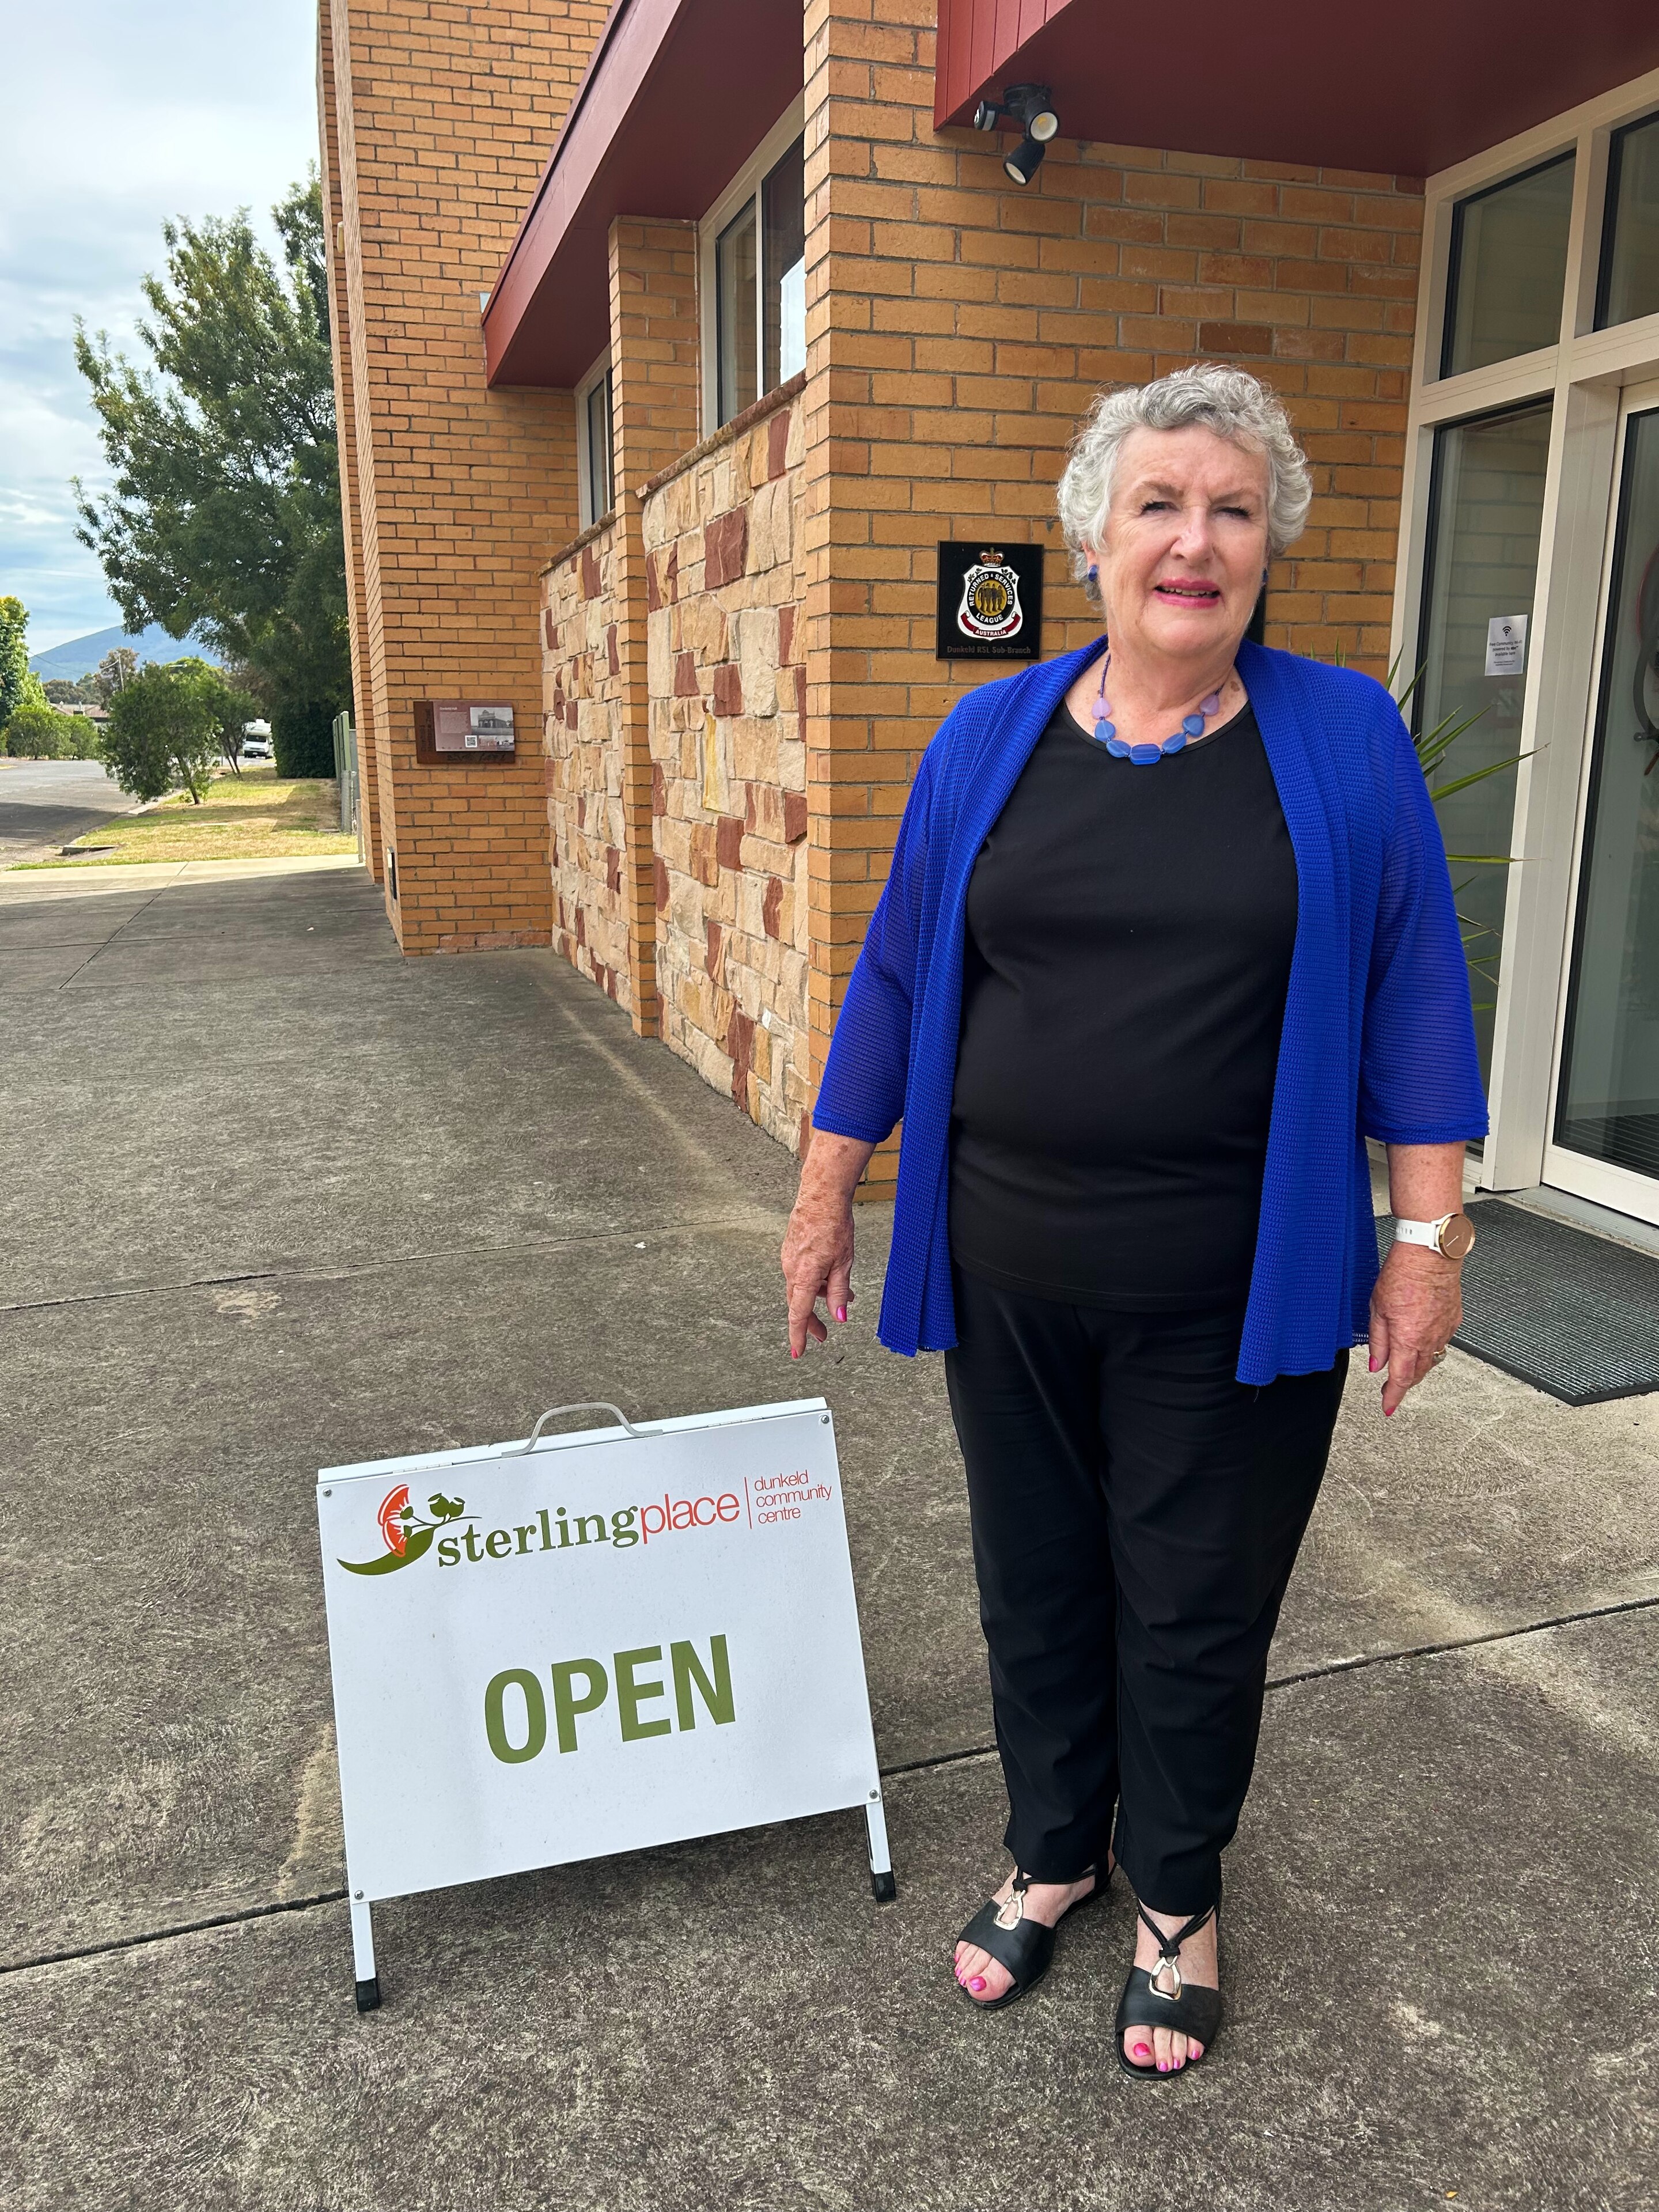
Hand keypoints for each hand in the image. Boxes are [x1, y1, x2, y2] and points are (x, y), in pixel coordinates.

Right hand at [780, 1130, 872, 1358]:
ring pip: (802, 1287)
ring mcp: (789, 1259)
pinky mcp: (791, 1250)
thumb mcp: (844, 1263)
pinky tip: (831, 1278)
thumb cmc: (834, 1225)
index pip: (798, 1314)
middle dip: (811, 1321)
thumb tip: (839, 1316)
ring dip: (818, 1297)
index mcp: (804, 1276)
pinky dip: (815, 1281)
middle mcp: (791, 1269)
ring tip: (842, 1298)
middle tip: (824, 1335)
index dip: (799, 1335)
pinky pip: (801, 1273)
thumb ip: (839, 1291)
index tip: (799, 1352)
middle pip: (799, 1303)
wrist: (821, 1196)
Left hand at [1368, 1242, 1461, 1414]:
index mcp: (1409, 1339)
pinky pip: (1442, 1342)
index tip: (1388, 1407)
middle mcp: (1430, 1338)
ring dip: (1418, 1365)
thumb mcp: (1377, 1309)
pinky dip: (1430, 1347)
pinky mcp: (1454, 1319)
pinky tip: (1421, 1340)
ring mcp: (1445, 1330)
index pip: (1401, 1378)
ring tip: (1405, 1365)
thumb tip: (1376, 1364)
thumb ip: (1378, 1341)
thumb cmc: (1403, 1274)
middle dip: (1405, 1383)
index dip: (1394, 1396)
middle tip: (1391, 1387)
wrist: (1431, 1254)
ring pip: (1432, 1358)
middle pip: (1418, 1372)